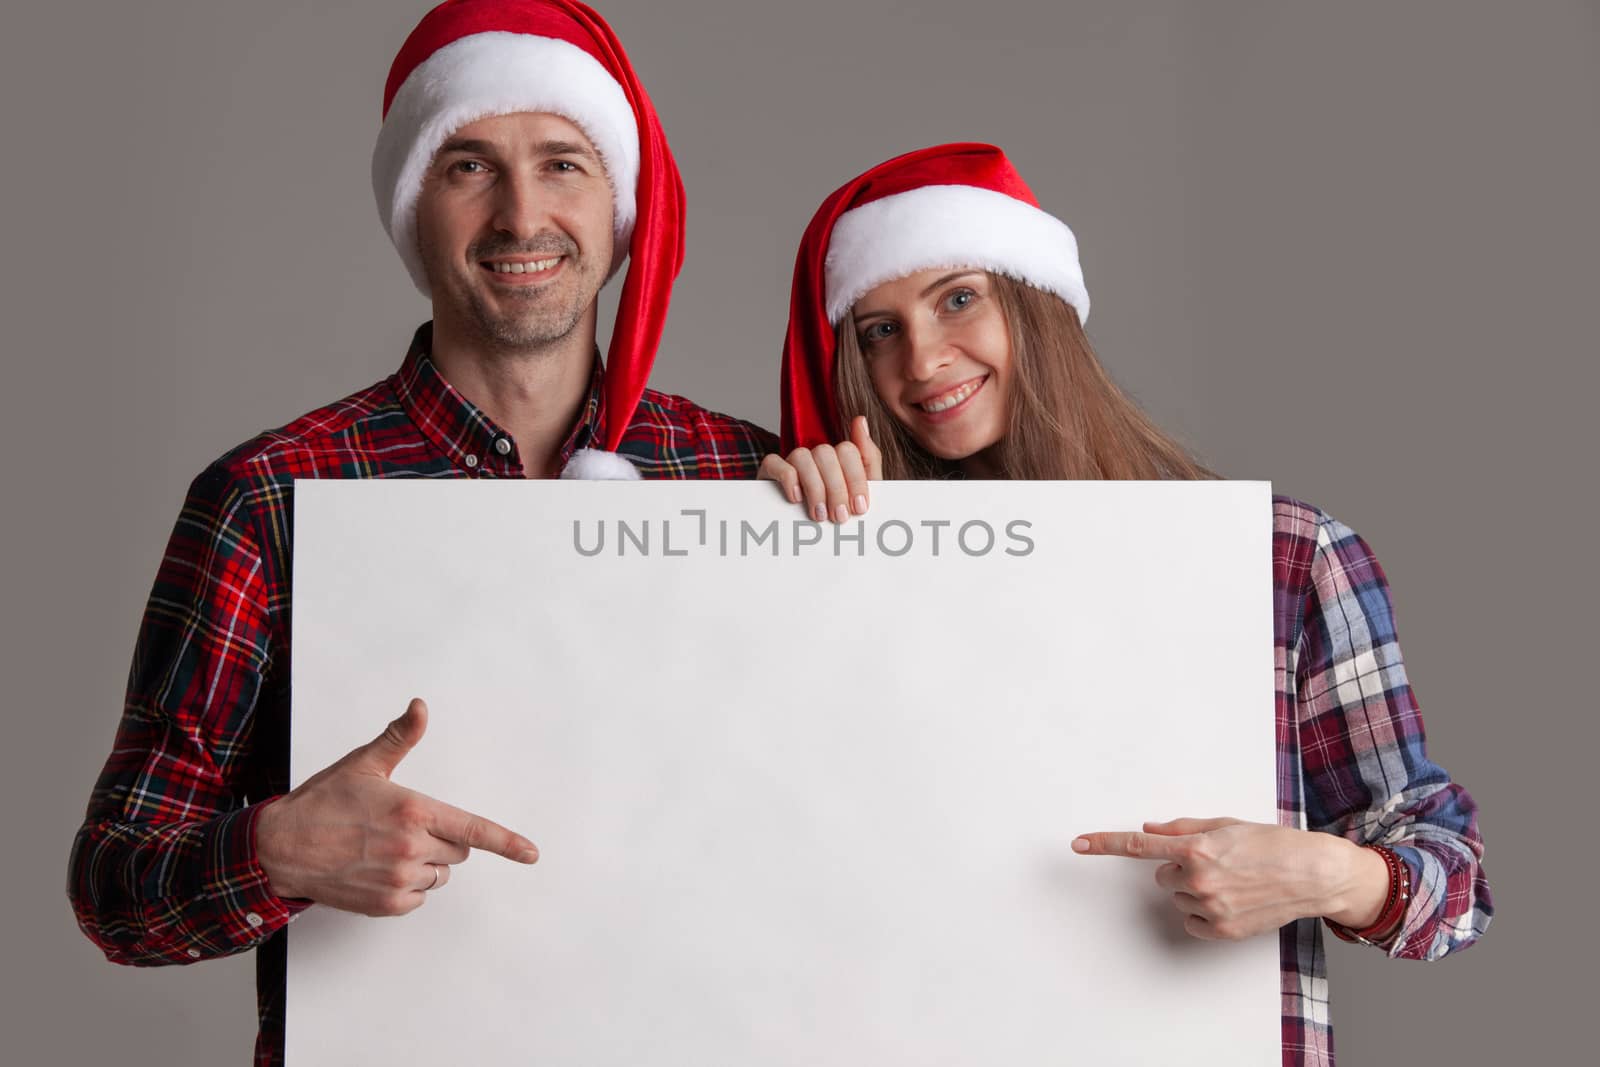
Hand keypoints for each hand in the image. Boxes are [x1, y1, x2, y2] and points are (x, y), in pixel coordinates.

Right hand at [254, 698, 538, 916]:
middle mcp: (411, 848)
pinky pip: (418, 898)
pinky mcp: (386, 905)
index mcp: (414, 811)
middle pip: (457, 851)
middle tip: (403, 828)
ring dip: (424, 864)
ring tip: (384, 849)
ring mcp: (399, 880)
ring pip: (439, 876)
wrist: (279, 849)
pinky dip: (406, 887)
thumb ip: (400, 738)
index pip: (474, 830)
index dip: (507, 842)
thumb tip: (420, 708)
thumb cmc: (320, 805)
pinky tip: (377, 870)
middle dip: (441, 839)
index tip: (531, 853)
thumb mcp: (363, 765)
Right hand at [758, 415, 881, 523]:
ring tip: (819, 516)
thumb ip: (868, 458)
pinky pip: (774, 462)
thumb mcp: (858, 494)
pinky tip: (796, 499)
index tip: (859, 507)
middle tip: (839, 517)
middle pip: (826, 453)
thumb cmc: (833, 514)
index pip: (848, 450)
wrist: (801, 537)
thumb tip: (860, 419)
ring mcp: (791, 462)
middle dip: (836, 488)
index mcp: (838, 459)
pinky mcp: (769, 471)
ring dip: (814, 488)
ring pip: (802, 456)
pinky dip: (788, 479)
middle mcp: (815, 456)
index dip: (856, 478)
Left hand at [1071, 817, 1388, 940]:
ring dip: (1194, 890)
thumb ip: (1183, 827)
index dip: (1104, 844)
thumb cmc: (1273, 844)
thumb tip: (1150, 827)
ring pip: (1177, 898)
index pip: (1138, 845)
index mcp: (1197, 847)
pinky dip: (1204, 914)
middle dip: (1180, 868)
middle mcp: (1199, 878)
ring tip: (1231, 881)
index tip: (1078, 843)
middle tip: (1216, 863)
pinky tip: (1231, 902)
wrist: (1312, 874)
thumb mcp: (1225, 824)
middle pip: (1162, 876)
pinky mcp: (1222, 930)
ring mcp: (1211, 907)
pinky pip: (1192, 922)